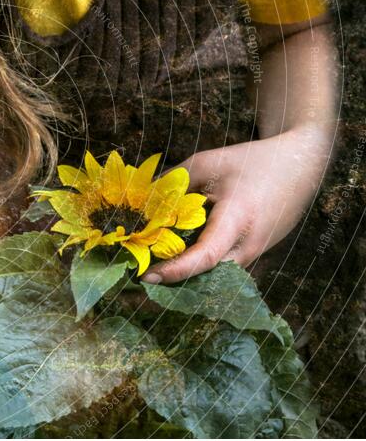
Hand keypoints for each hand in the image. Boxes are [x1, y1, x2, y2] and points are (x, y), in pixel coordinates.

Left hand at [141, 130, 329, 283]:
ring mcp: (255, 254)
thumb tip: (142, 205)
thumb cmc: (251, 161)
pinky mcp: (254, 254)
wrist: (300, 166)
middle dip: (174, 278)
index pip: (205, 256)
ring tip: (155, 263)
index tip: (147, 276)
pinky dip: (201, 265)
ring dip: (187, 273)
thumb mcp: (207, 164)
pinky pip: (224, 267)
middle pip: (207, 275)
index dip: (175, 270)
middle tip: (141, 271)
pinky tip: (179, 254)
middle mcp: (249, 245)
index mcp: (238, 219)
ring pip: (215, 275)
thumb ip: (173, 184)